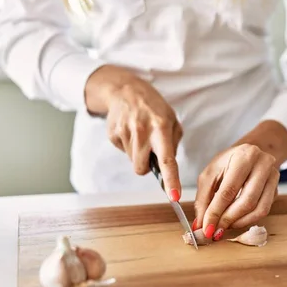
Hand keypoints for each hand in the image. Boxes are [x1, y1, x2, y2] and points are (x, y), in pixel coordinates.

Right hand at [84, 65, 182, 200]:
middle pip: (141, 169)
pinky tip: (130, 130)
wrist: (126, 90)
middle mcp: (141, 131)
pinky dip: (128, 146)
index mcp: (160, 128)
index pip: (167, 160)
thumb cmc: (154, 108)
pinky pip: (123, 152)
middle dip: (145, 165)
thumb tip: (167, 167)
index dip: (171, 180)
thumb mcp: (171, 120)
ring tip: (139, 133)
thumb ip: (173, 144)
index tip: (174, 197)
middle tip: (149, 148)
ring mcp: (125, 133)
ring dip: (137, 153)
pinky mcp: (113, 134)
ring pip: (132, 161)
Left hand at [193, 144, 280, 239]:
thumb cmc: (227, 163)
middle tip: (216, 230)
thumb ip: (203, 199)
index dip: (216, 212)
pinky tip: (235, 220)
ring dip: (240, 222)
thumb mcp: (210, 175)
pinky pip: (264, 210)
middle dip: (229, 219)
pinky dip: (248, 220)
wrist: (248, 155)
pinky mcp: (276, 189)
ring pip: (259, 209)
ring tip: (225, 226)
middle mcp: (263, 164)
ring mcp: (273, 177)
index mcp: (244, 156)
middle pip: (247, 201)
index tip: (207, 228)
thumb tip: (200, 225)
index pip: (229, 190)